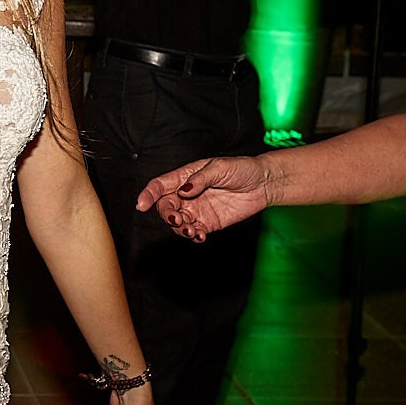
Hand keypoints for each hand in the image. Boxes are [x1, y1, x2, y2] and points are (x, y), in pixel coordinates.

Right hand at [134, 155, 272, 243]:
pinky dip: (193, 236)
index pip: (160, 186)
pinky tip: (199, 236)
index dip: (148, 195)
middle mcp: (187, 194)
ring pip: (177, 222)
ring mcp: (197, 210)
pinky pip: (194, 232)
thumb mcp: (220, 168)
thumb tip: (183, 191)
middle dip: (167, 215)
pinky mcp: (209, 223)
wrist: (263, 184)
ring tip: (190, 230)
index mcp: (184, 177)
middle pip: (166, 207)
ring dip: (179, 228)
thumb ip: (200, 179)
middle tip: (177, 219)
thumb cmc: (241, 169)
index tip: (141, 205)